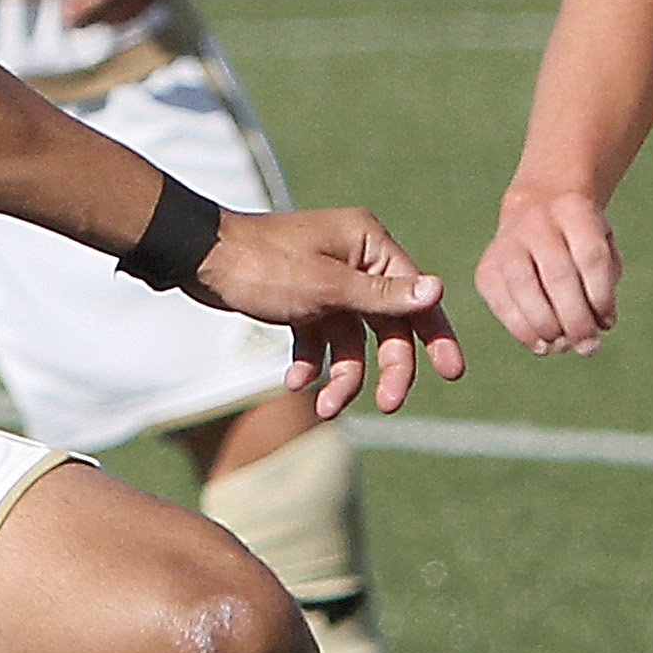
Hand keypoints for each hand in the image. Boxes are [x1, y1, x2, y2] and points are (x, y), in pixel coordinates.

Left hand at [191, 205, 463, 419]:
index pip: (415, 296)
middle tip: (390, 406)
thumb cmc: (265, 265)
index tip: (452, 373)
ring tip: (323, 407)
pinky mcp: (303, 300)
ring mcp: (329, 282)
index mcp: (370, 245)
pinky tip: (294, 383)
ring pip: (352, 340)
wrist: (200, 258)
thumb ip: (383, 296)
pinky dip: (311, 363)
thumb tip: (438, 290)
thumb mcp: (327, 286)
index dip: (436, 336)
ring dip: (342, 376)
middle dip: (386, 368)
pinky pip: (320, 340)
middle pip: (387, 325)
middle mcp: (355, 260)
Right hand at [474, 187, 623, 354]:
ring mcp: (506, 243)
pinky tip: (541, 344)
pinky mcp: (486, 269)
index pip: (591, 257)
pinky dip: (523, 331)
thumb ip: (606, 285)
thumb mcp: (603, 249)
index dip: (601, 297)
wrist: (534, 216)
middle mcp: (537, 220)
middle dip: (576, 319)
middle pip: (558, 275)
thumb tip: (597, 327)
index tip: (607, 324)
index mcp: (573, 208)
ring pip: (526, 290)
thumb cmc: (579, 244)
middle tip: (588, 346)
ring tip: (564, 346)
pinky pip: (503, 304)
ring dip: (549, 327)